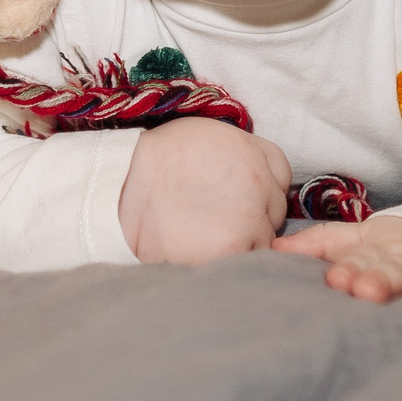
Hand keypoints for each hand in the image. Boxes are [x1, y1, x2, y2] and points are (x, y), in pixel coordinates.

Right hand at [117, 117, 292, 263]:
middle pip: (274, 209)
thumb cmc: (153, 165)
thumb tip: (246, 176)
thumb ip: (234, 154)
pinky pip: (249, 261)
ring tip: (206, 238)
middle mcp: (258, 178)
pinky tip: (205, 252)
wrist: (121, 190)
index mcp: (249, 148)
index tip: (240, 197)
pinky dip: (232, 263)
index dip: (262, 187)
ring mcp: (250, 214)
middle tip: (215, 221)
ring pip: (265, 239)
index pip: (281, 172)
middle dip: (253, 217)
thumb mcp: (201, 137)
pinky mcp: (235, 245)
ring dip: (244, 243)